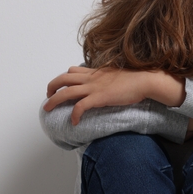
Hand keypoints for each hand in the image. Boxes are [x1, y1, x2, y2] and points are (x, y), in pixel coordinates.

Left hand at [44, 67, 184, 125]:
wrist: (144, 81)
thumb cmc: (135, 79)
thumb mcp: (116, 75)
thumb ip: (107, 78)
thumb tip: (106, 84)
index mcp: (95, 72)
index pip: (72, 71)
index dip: (63, 78)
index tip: (59, 86)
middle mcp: (91, 78)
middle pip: (63, 79)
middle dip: (51, 87)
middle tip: (48, 96)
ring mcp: (94, 88)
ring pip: (66, 92)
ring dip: (54, 100)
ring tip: (48, 109)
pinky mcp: (99, 98)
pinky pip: (80, 106)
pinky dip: (74, 114)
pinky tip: (74, 122)